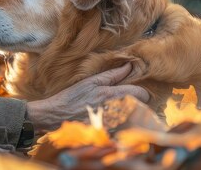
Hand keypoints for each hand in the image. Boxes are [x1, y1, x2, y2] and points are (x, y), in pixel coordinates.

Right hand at [25, 63, 148, 133]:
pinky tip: (112, 123)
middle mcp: (115, 111)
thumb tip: (129, 66)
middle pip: (140, 108)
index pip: (141, 93)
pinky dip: (122, 127)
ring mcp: (113, 125)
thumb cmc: (72, 97)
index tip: (140, 92)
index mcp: (112, 94)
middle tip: (129, 102)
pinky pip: (124, 131)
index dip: (144, 92)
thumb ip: (112, 75)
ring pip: (134, 120)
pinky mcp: (109, 135)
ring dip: (131, 116)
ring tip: (119, 113)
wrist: (56, 117)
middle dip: (138, 104)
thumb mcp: (90, 82)